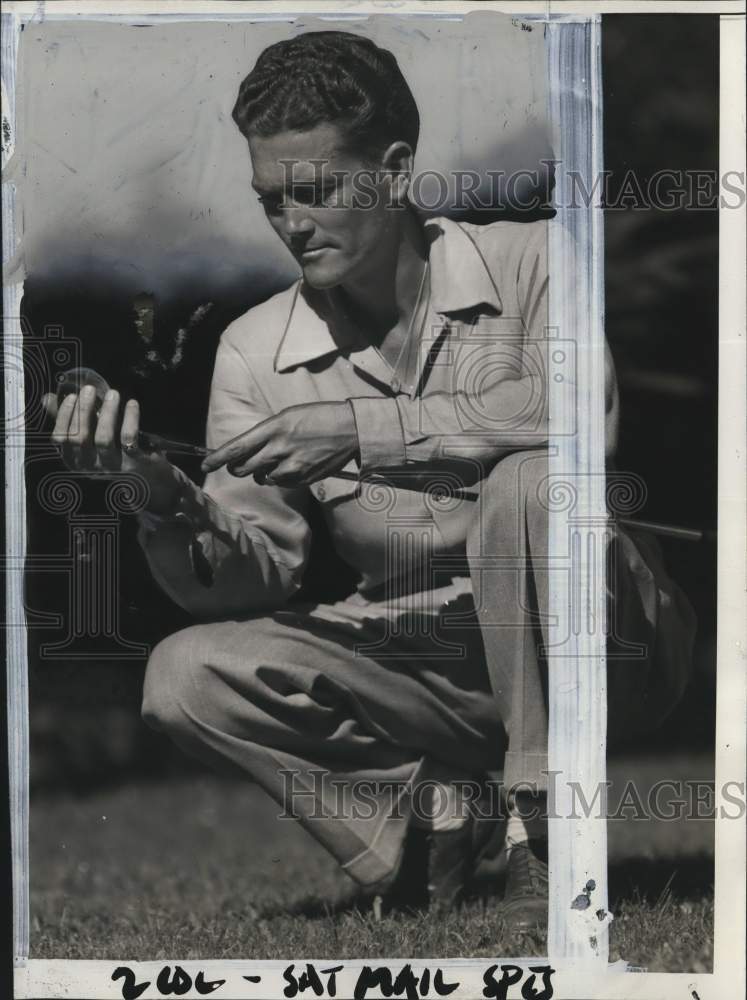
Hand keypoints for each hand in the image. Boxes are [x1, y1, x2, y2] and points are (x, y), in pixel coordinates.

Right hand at [43, 386, 185, 513]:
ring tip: (113, 393)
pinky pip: (129, 439)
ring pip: (104, 438)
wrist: (150, 482)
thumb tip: (47, 398)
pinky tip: (132, 404)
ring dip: (107, 413)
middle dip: (83, 411)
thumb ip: (69, 420)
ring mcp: (113, 467)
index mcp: (75, 461)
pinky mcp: (135, 464)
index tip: (72, 395)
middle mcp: (91, 467)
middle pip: (79, 438)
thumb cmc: (114, 455)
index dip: (64, 416)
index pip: (61, 439)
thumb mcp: (90, 441)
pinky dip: (130, 419)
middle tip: (89, 389)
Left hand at [201, 401, 358, 486]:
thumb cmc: (318, 418)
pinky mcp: (302, 479)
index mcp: (273, 428)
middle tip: (241, 464)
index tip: (206, 465)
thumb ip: (266, 433)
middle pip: (243, 469)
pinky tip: (292, 464)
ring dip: (262, 472)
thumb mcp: (287, 416)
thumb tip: (247, 450)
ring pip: (261, 478)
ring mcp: (291, 467)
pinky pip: (280, 483)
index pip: (237, 447)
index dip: (218, 458)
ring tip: (277, 459)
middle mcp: (279, 449)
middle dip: (237, 468)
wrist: (350, 430)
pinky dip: (280, 477)